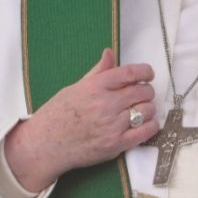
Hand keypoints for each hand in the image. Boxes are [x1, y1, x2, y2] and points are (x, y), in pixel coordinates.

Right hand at [5, 48, 159, 191]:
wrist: (46, 145)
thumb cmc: (57, 115)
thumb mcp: (75, 87)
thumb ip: (98, 71)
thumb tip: (109, 53)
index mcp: (95, 86)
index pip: (130, 73)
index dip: (144, 71)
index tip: (148, 74)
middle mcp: (105, 104)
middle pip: (142, 91)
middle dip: (146, 90)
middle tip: (142, 94)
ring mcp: (112, 125)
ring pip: (147, 110)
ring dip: (148, 108)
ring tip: (140, 109)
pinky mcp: (116, 144)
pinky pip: (145, 132)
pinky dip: (151, 126)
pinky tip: (146, 123)